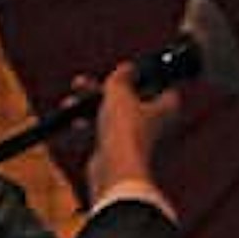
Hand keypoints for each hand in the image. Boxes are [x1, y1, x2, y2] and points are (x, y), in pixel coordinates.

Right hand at [84, 36, 205, 216]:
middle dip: (108, 90)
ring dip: (92, 106)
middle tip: (87, 83)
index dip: (152, 79)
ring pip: (113, 116)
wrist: (114, 169)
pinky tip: (74, 122)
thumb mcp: (120, 92)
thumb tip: (127, 68)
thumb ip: (121, 78)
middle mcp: (152, 125)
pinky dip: (88, 126)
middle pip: (131, 101)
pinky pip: (101, 133)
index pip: (166, 91)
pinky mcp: (116, 152)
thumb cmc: (126, 130)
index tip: (136, 72)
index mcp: (164, 109)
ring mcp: (133, 139)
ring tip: (72, 101)